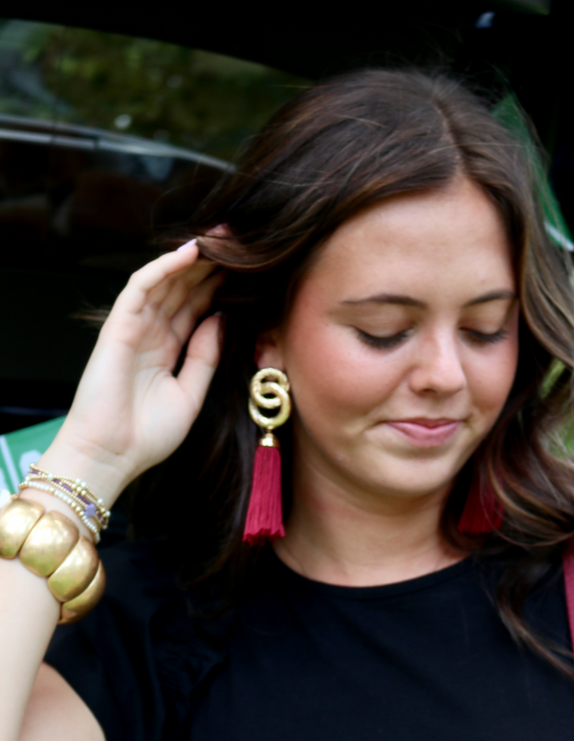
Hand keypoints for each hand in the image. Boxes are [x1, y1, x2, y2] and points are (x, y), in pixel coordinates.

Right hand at [39, 242, 224, 504]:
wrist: (111, 457)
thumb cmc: (146, 436)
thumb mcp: (191, 394)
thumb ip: (206, 356)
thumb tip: (221, 318)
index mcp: (168, 349)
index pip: (197, 307)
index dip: (219, 286)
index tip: (248, 269)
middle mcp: (152, 334)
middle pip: (183, 288)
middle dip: (210, 264)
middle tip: (241, 239)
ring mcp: (134, 328)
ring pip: (165, 281)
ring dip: (192, 258)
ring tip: (221, 237)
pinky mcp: (118, 327)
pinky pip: (141, 288)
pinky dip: (164, 267)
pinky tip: (190, 252)